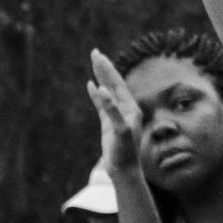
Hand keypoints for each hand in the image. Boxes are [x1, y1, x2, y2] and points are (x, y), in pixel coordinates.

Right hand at [86, 50, 145, 178]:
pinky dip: (96, 94)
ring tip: (94, 63)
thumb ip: (111, 110)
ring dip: (101, 77)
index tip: (98, 56)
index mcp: (131, 107)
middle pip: (113, 83)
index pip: (117, 84)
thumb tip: (103, 89)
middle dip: (104, 68)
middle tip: (95, 52)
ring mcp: (117, 115)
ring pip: (107, 92)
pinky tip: (91, 85)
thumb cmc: (125, 151)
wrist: (124, 170)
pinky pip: (102, 105)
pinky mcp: (109, 124)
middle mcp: (126, 108)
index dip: (108, 69)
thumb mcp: (120, 130)